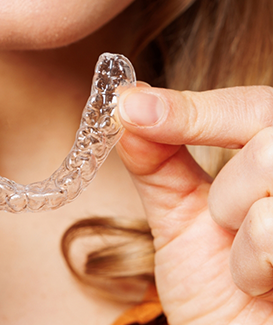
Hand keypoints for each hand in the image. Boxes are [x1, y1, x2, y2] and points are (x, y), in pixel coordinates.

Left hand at [117, 85, 272, 323]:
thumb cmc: (214, 284)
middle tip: (220, 220)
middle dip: (225, 185)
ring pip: (270, 171)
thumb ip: (157, 159)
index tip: (131, 108)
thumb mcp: (178, 212)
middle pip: (265, 134)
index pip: (252, 103)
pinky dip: (249, 262)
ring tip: (240, 257)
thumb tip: (128, 102)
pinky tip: (261, 285)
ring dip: (234, 226)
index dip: (191, 107)